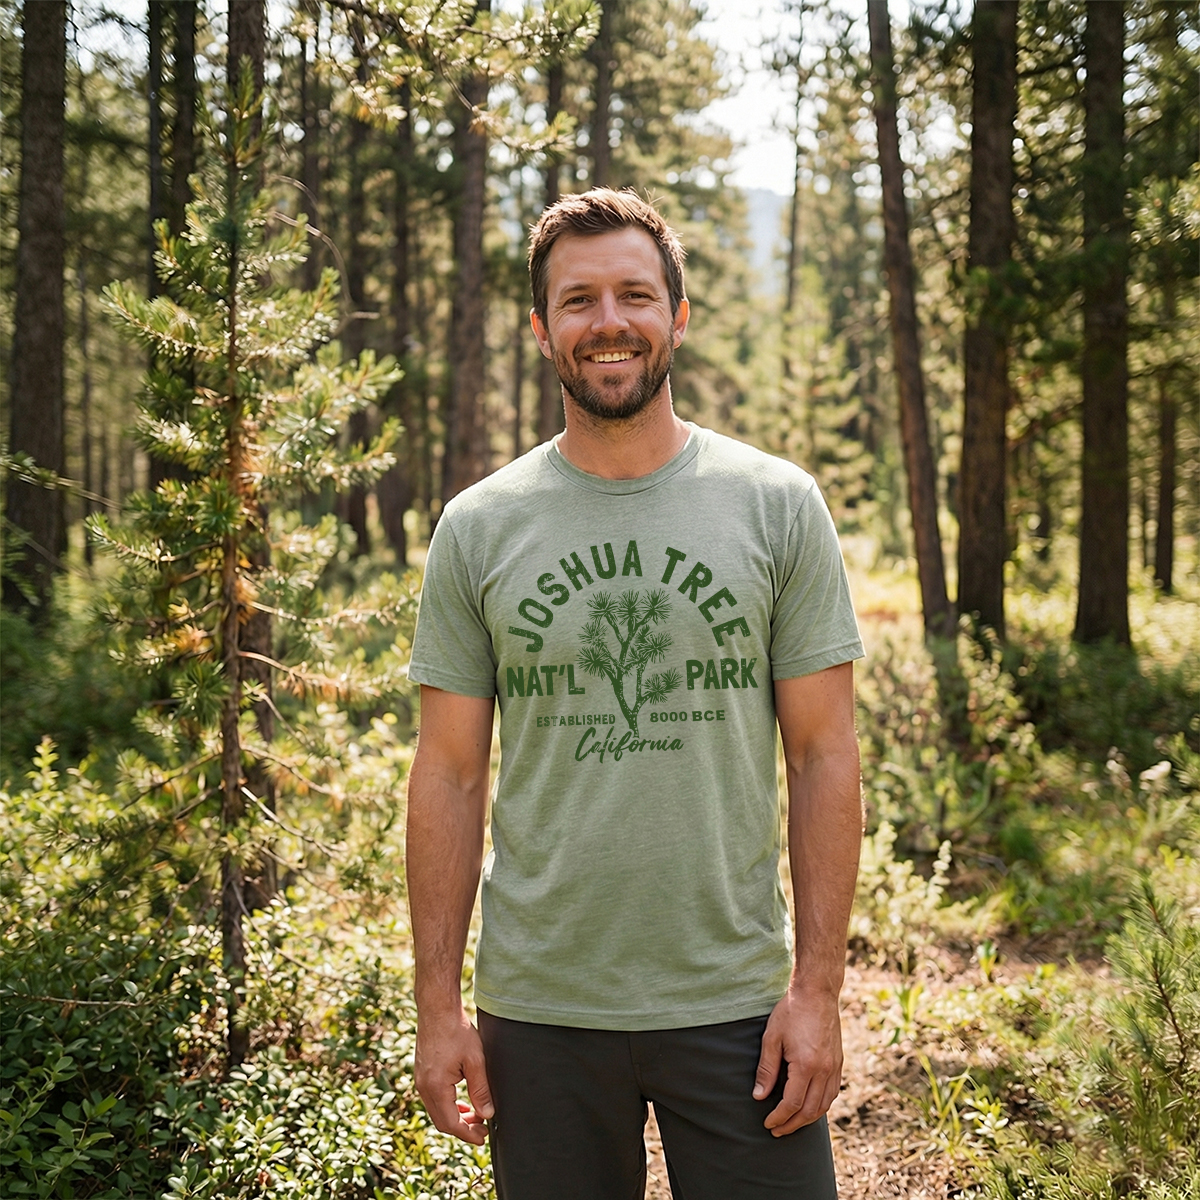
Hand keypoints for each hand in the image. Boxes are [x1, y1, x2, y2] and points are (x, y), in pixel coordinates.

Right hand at [414, 1009, 494, 1144]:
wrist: (437, 1009)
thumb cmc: (456, 1031)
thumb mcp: (475, 1060)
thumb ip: (481, 1089)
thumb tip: (487, 1114)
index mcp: (436, 1087)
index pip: (451, 1123)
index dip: (468, 1134)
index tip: (482, 1138)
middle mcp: (424, 1087)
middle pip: (442, 1121)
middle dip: (463, 1128)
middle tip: (482, 1129)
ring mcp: (420, 1080)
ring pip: (437, 1111)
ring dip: (456, 1116)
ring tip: (475, 1115)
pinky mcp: (422, 1073)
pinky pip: (434, 1099)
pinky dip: (448, 1105)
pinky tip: (462, 1102)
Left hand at [753, 985, 843, 1136]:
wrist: (817, 992)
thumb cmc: (791, 1012)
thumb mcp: (772, 1037)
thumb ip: (766, 1069)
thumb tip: (759, 1096)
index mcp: (806, 1065)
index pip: (792, 1104)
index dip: (779, 1117)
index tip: (768, 1123)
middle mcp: (824, 1071)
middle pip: (809, 1110)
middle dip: (792, 1124)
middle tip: (777, 1130)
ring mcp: (835, 1067)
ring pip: (824, 1105)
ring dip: (807, 1119)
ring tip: (791, 1123)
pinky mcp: (839, 1062)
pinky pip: (832, 1093)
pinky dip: (820, 1105)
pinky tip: (809, 1106)